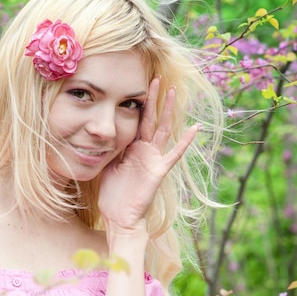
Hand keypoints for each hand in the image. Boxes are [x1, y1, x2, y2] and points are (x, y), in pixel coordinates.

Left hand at [98, 77, 197, 231]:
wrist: (120, 217)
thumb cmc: (112, 195)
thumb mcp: (107, 165)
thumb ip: (109, 149)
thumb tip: (100, 133)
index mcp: (132, 148)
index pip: (136, 121)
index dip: (137, 104)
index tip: (136, 84)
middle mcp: (145, 151)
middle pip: (151, 119)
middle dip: (152, 99)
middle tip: (155, 77)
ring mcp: (153, 159)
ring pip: (163, 130)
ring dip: (168, 111)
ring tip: (173, 91)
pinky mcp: (158, 171)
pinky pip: (173, 154)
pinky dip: (184, 142)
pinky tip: (195, 129)